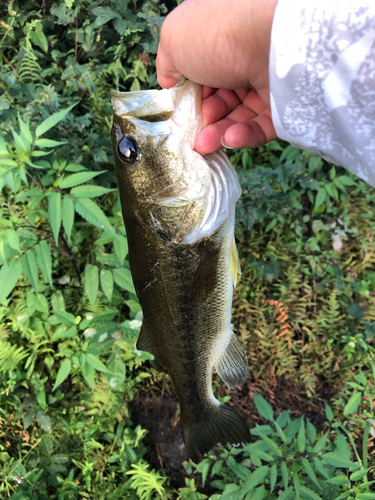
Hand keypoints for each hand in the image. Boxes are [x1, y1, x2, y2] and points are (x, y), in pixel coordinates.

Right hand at [156, 0, 277, 153]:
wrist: (271, 42)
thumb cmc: (217, 35)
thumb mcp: (174, 40)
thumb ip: (167, 64)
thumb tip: (170, 84)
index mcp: (219, 39)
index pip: (201, 74)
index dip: (190, 96)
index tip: (180, 115)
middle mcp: (243, 58)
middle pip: (220, 99)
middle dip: (203, 121)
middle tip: (192, 136)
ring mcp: (264, 81)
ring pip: (238, 116)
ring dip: (218, 133)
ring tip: (204, 145)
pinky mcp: (282, 105)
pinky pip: (260, 126)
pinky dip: (243, 136)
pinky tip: (229, 139)